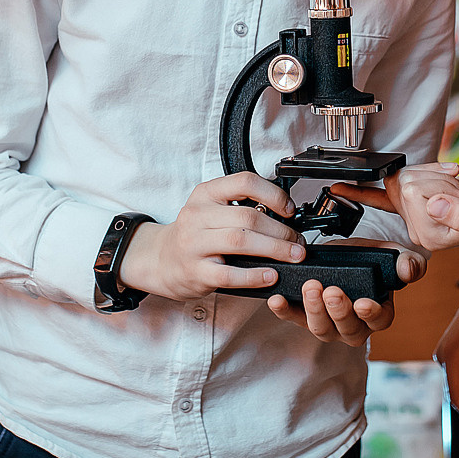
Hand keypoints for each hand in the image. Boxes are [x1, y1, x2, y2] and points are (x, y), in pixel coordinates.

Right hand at [117, 172, 304, 299]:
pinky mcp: (195, 271)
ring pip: (241, 242)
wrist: (160, 260)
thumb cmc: (194, 235)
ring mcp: (193, 244)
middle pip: (248, 217)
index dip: (273, 195)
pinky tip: (270, 275)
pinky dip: (254, 275)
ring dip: (274, 249)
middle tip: (298, 242)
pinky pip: (229, 273)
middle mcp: (197, 215)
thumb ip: (240, 207)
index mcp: (205, 193)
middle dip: (281, 230)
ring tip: (293, 255)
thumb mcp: (211, 209)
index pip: (244, 182)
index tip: (289, 210)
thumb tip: (286, 214)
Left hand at [266, 239, 424, 346]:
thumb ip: (408, 262)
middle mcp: (354, 325)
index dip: (371, 314)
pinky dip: (284, 310)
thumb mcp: (394, 255)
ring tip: (310, 288)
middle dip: (338, 311)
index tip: (362, 304)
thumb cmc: (372, 260)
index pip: (378, 320)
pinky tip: (276, 299)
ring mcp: (328, 323)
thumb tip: (409, 269)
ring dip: (313, 310)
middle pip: (347, 328)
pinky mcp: (305, 315)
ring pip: (321, 328)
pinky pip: (294, 318)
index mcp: (379, 313)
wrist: (346, 255)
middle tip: (331, 291)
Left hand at [339, 163, 458, 250]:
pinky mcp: (414, 204)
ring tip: (455, 189)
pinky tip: (340, 187)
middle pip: (404, 185)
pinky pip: (381, 197)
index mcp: (432, 237)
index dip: (436, 185)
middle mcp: (419, 229)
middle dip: (433, 178)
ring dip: (433, 174)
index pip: (413, 194)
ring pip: (403, 178)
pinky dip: (360, 191)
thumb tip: (435, 206)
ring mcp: (415, 216)